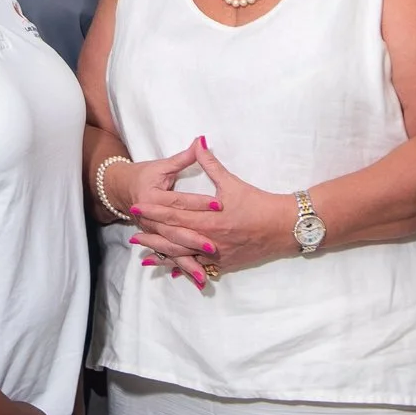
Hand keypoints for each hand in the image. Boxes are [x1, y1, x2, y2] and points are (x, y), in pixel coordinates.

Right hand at [104, 143, 214, 285]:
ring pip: (172, 249)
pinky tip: (197, 279)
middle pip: (175, 230)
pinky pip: (170, 257)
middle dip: (194, 239)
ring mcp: (152, 232)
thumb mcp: (163, 166)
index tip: (220, 204)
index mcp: (153, 196)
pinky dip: (182, 268)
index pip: (180, 200)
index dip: (199, 202)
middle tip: (214, 246)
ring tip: (205, 275)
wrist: (120, 189)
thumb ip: (184, 157)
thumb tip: (201, 141)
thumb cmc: (146, 175)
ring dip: (188, 262)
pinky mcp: (157, 241)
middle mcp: (150, 218)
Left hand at [128, 137, 293, 285]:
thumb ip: (211, 164)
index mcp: (207, 220)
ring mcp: (216, 255)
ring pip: (184, 258)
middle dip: (153, 238)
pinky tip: (174, 271)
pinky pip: (200, 268)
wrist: (282, 227)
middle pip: (173, 240)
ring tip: (146, 258)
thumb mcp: (232, 183)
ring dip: (165, 257)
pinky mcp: (225, 264)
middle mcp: (208, 241)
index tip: (136, 208)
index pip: (173, 215)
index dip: (153, 212)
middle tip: (133, 238)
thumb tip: (199, 142)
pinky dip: (185, 268)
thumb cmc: (258, 203)